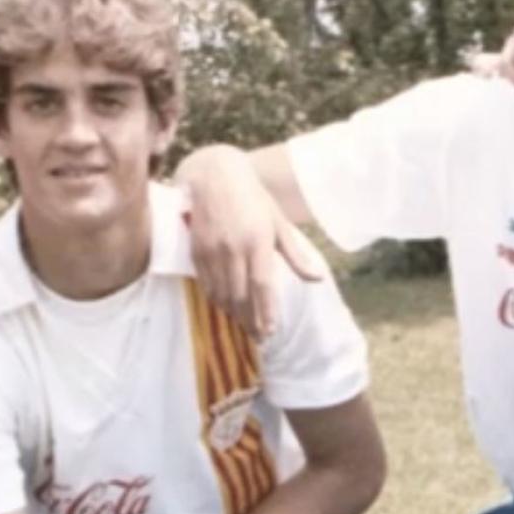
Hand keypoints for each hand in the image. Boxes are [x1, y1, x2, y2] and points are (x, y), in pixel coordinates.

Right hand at [182, 145, 324, 339]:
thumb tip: (317, 279)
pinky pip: (206, 284)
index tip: (271, 331)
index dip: (266, 311)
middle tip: (260, 337)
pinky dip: (217, 300)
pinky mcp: (196, 250)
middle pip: (241, 295)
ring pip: (222, 293)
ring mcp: (212, 250)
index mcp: (258, 240)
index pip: (262, 284)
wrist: (214, 176)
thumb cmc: (253, 199)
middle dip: (250, 320)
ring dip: (234, 314)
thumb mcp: (279, 223)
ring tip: (246, 327)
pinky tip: (227, 308)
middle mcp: (234, 248)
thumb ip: (296, 254)